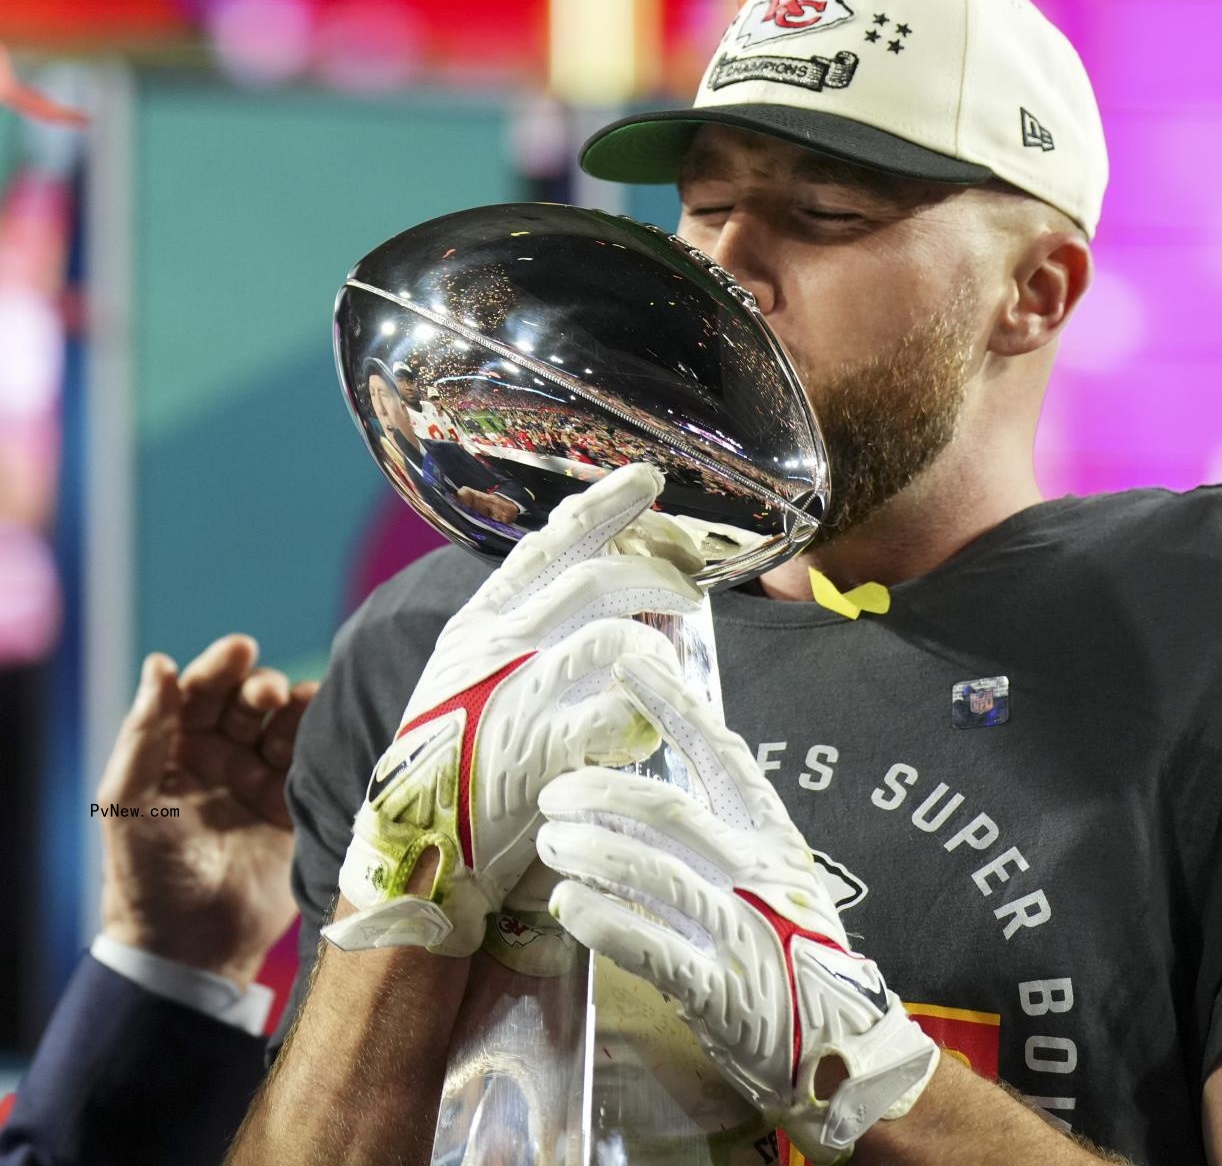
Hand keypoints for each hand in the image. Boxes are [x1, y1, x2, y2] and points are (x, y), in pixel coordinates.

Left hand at [96, 634, 316, 987]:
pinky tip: (328, 726)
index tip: (241, 647)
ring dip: (294, 709)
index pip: (199, 693)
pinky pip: (315, 759)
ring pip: (286, 724)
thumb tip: (160, 663)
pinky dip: (324, 736)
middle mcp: (221, 759)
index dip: (218, 666)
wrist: (192, 944)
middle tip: (267, 695)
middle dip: (259, 687)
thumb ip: (145, 731)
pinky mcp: (297, 806)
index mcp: (175, 752)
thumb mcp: (128, 799)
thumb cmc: (146, 872)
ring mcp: (261, 781)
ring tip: (296, 709)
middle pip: (248, 702)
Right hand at [326, 462, 709, 956]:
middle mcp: (494, 650)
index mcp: (479, 624)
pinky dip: (643, 716)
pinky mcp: (537, 755)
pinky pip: (614, 716)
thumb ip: (524, 629)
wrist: (417, 857)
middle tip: (691, 587)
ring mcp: (514, 699)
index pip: (547, 543)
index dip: (601, 506)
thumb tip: (600, 582)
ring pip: (613, 640)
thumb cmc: (458, 764)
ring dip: (658, 647)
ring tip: (671, 664)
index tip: (647, 478)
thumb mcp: (472, 676)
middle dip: (657, 575)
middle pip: (596, 581)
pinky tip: (648, 727)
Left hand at [535, 660, 939, 1164]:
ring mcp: (743, 931)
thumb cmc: (794, 953)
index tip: (630, 659)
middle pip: (669, 812)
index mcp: (773, 838)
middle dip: (601, 793)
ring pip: (653, 875)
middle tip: (553, 790)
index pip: (723, 754)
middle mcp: (760, 875)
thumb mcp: (775, 880)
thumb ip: (721, 838)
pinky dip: (605, 922)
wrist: (844, 1048)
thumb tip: (642, 792)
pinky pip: (653, 947)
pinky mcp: (721, 991)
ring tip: (551, 842)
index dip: (675, 704)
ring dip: (590, 853)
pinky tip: (570, 907)